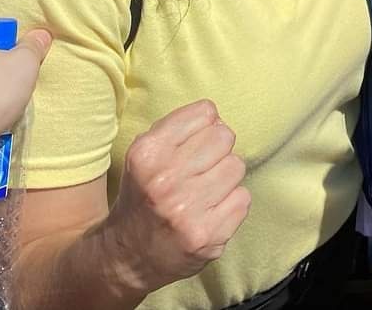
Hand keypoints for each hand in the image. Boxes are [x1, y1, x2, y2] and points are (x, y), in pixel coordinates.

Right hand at [107, 101, 250, 291]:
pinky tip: (210, 212)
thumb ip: (177, 128)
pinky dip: (231, 204)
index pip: (206, 112)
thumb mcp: (144, 155)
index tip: (194, 143)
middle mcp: (166, 180)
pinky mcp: (208, 236)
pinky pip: (243, 198)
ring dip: (225, 177)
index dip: (204, 126)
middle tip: (201, 169)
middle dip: (217, 150)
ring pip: (237, 166)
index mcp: (148, 153)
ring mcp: (188, 211)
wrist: (127, 258)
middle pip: (225, 137)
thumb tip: (216, 117)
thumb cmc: (143, 196)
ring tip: (205, 191)